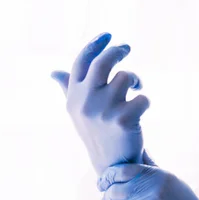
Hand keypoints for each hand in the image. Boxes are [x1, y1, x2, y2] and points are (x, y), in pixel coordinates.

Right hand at [51, 33, 149, 174]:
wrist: (113, 164)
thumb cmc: (98, 133)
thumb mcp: (79, 112)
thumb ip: (68, 90)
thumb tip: (53, 72)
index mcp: (74, 97)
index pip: (80, 63)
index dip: (94, 46)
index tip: (108, 35)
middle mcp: (85, 102)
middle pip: (102, 63)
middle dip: (116, 51)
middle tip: (126, 48)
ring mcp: (104, 110)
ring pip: (126, 78)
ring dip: (135, 80)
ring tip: (136, 88)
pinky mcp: (123, 119)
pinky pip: (142, 97)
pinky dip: (145, 101)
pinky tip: (140, 111)